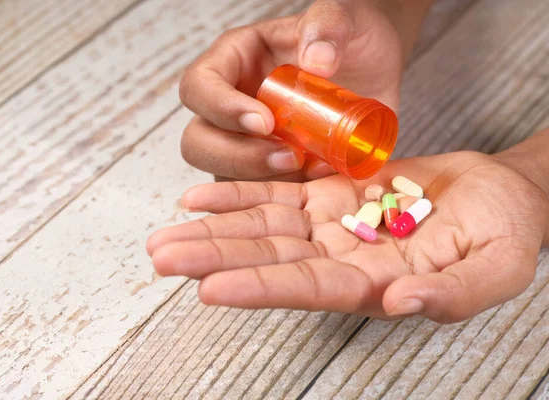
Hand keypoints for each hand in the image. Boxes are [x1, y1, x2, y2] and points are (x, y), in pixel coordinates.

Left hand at [147, 151, 548, 322]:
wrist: (500, 194)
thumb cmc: (506, 233)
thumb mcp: (498, 267)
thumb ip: (453, 295)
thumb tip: (401, 304)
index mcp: (376, 285)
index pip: (308, 288)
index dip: (260, 287)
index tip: (211, 289)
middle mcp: (342, 260)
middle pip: (269, 259)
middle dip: (215, 257)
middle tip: (162, 258)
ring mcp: (331, 227)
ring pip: (263, 227)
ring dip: (214, 228)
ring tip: (165, 234)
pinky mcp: (330, 196)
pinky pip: (276, 197)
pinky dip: (238, 195)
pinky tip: (199, 198)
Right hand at [179, 0, 402, 181]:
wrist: (373, 74)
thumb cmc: (350, 39)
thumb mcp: (346, 17)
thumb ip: (329, 25)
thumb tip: (316, 61)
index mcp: (234, 61)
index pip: (199, 87)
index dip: (222, 109)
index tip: (265, 122)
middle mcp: (229, 105)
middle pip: (198, 140)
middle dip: (237, 156)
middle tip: (288, 157)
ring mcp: (244, 142)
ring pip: (222, 173)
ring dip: (257, 180)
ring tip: (306, 168)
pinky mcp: (266, 169)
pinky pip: (257, 193)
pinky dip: (282, 194)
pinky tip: (318, 179)